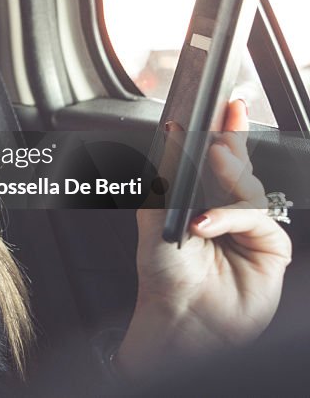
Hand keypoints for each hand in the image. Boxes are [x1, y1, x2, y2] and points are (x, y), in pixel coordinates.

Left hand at [117, 100, 292, 375]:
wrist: (180, 320)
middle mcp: (228, 210)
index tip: (226, 105)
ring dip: (228, 176)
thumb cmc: (164, 275)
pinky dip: (232, 217)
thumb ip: (166, 175)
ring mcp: (250, 229)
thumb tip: (171, 135)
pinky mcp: (271, 248)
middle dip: (233, 141)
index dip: (225, 130)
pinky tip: (207, 224)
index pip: (216, 157)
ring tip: (210, 171)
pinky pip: (258, 218)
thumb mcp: (155, 217)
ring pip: (249, 187)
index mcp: (201, 198)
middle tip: (224, 125)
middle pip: (239, 165)